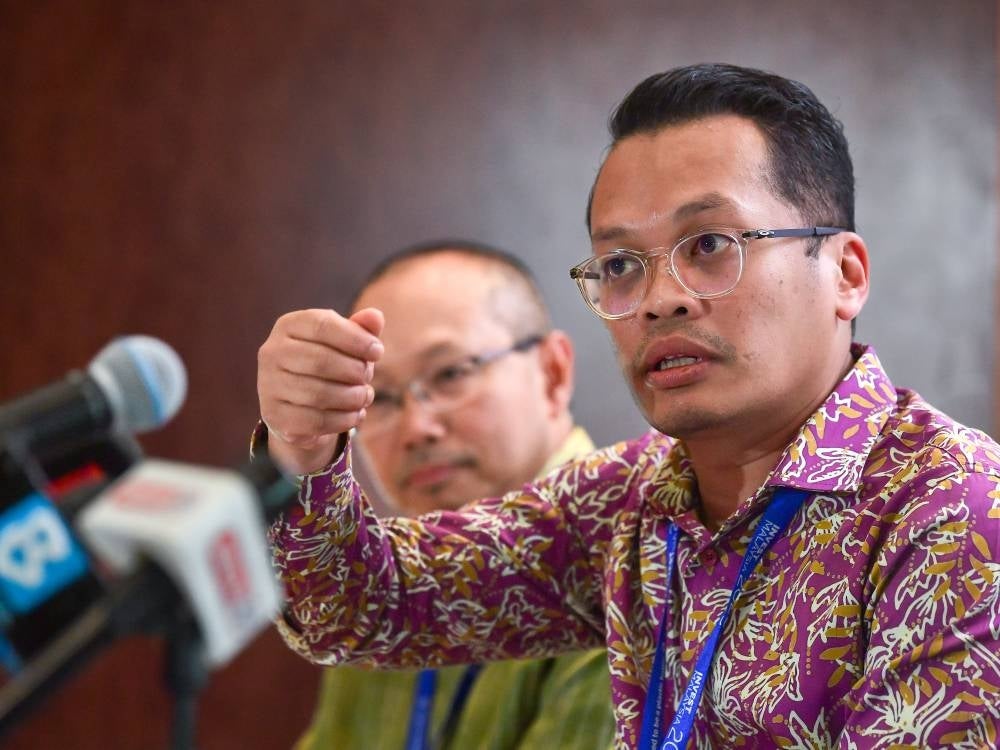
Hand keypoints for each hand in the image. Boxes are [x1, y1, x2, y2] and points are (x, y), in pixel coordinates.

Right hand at [256, 307, 383, 473]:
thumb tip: (375, 316)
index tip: (377, 352)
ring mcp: (268, 385)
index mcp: (289, 325)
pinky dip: (343, 419)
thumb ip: (361, 329)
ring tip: (364, 396)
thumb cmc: (329, 363)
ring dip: (352, 398)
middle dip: (354, 371)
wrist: (299, 403)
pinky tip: (356, 414)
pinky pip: (315, 420)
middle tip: (368, 378)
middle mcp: (272, 352)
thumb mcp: (346, 343)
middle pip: (320, 361)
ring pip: (318, 394)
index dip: (355, 338)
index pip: (322, 325)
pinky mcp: (274, 415)